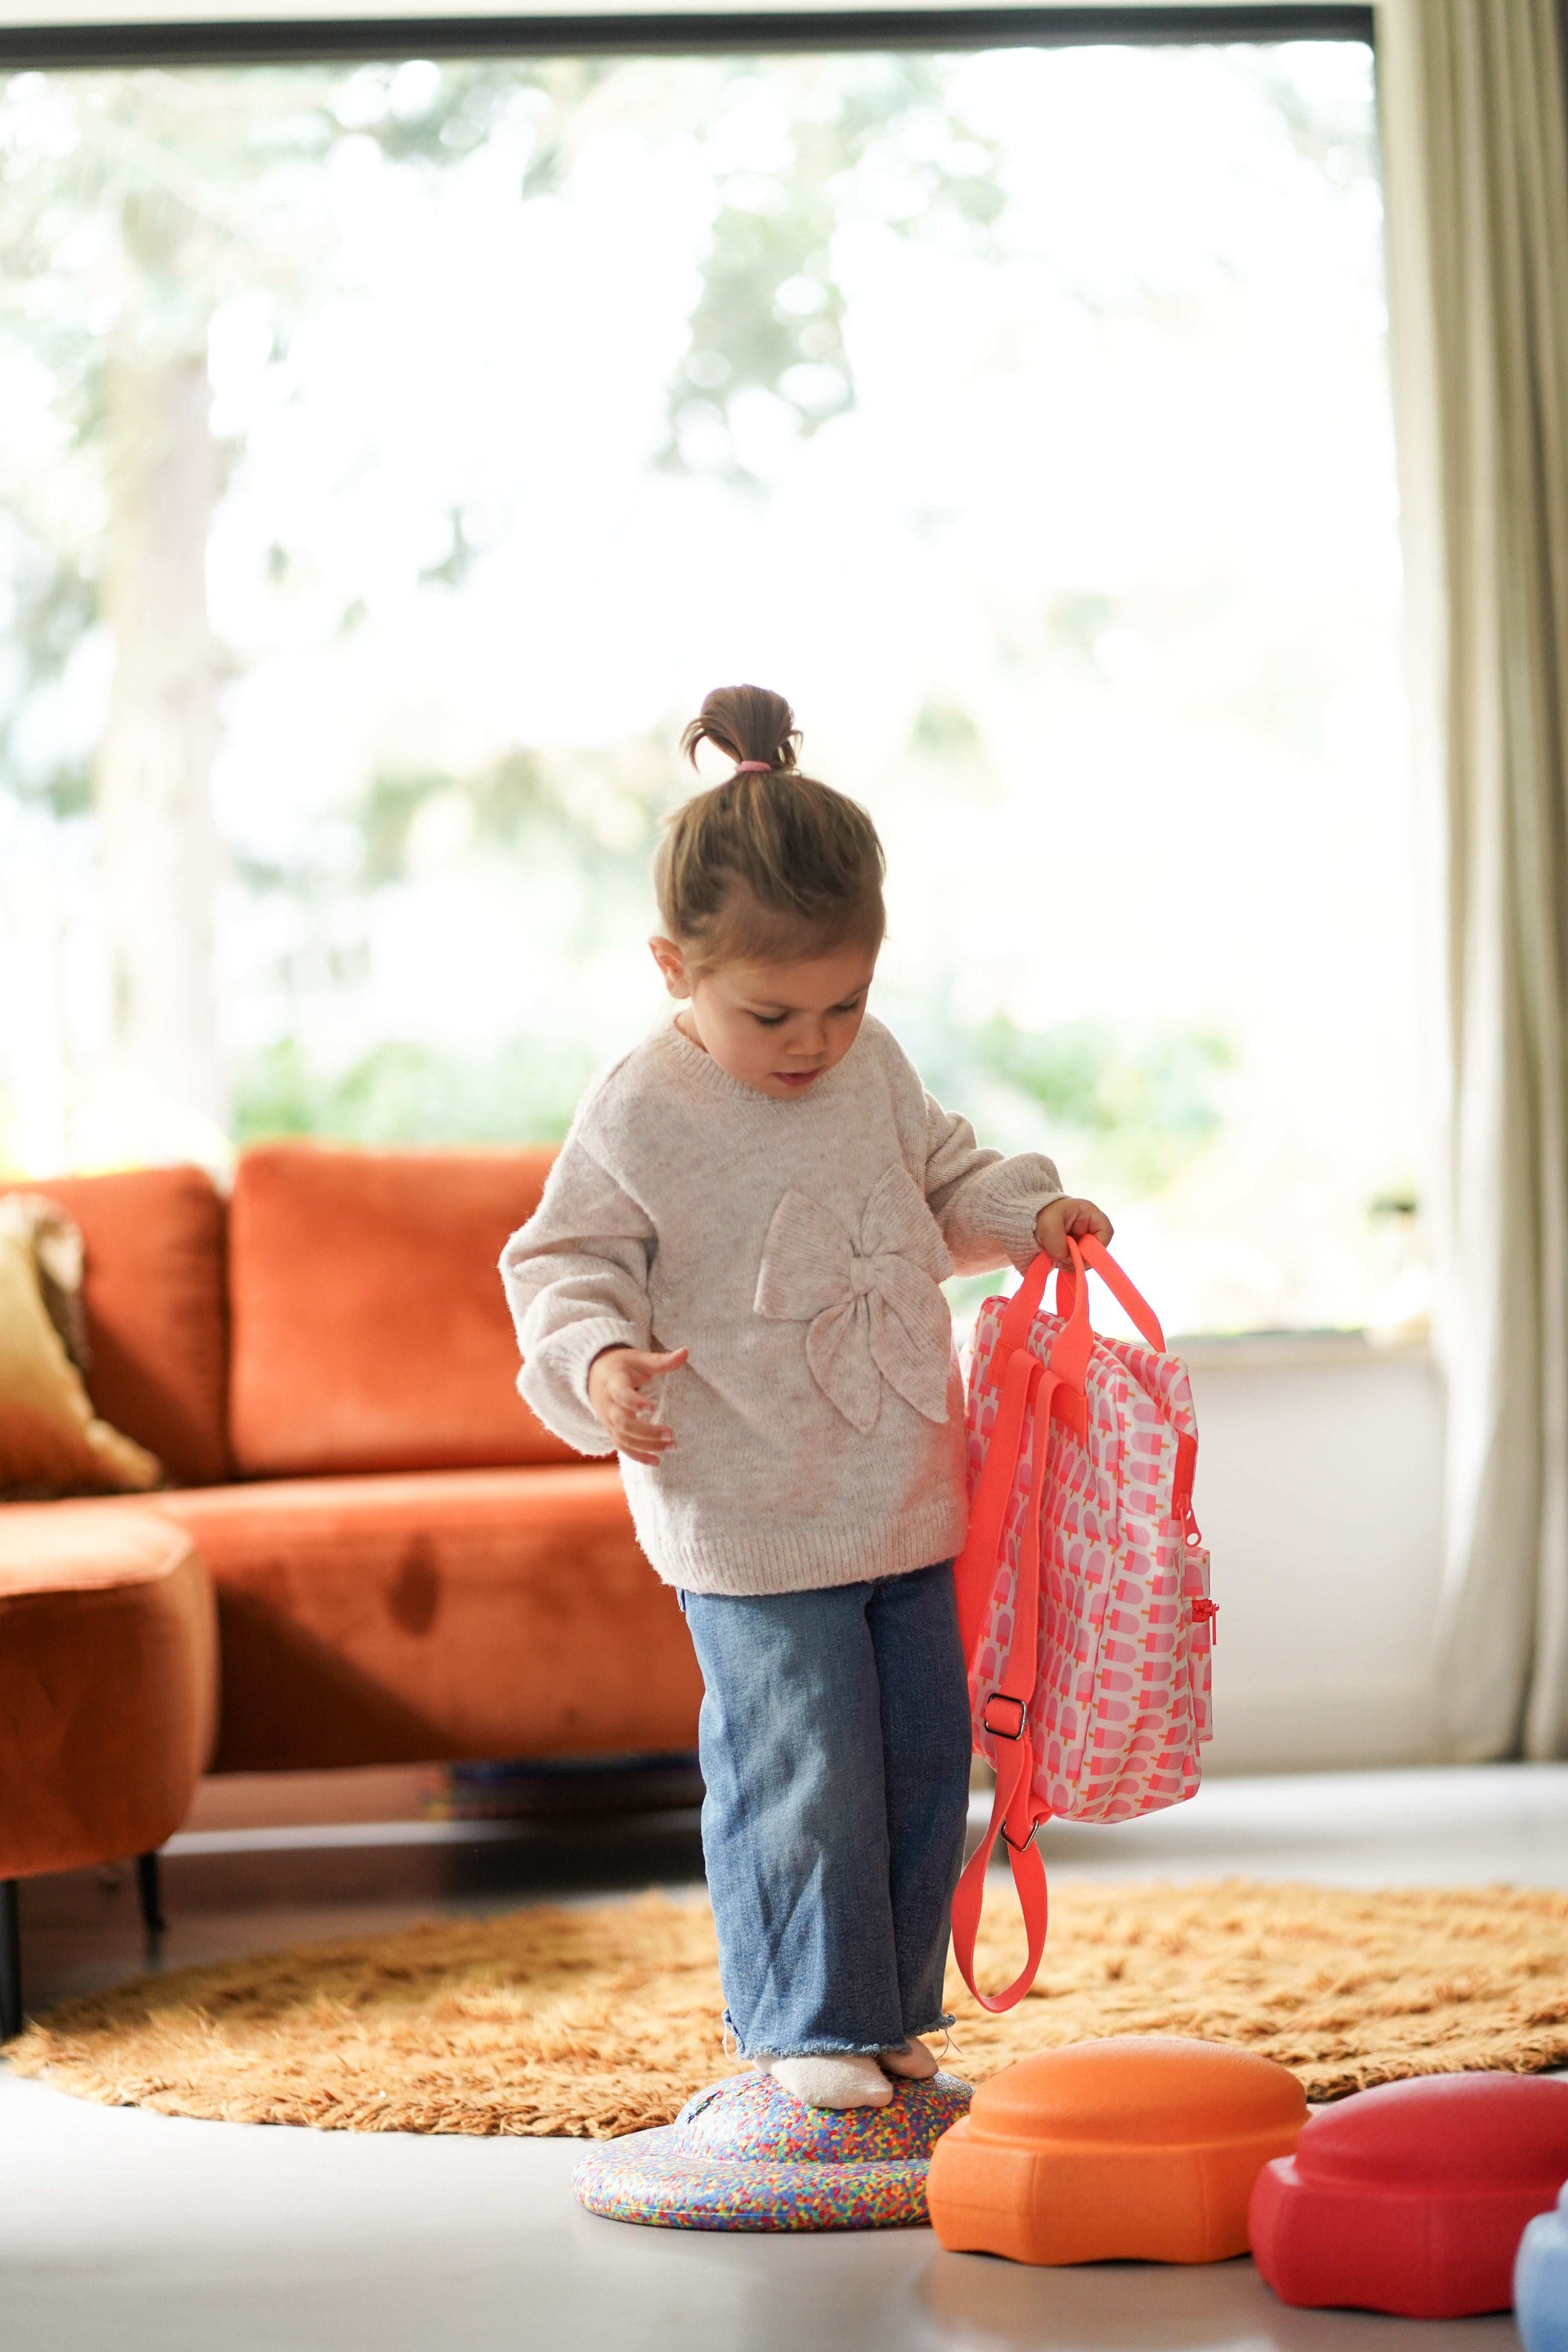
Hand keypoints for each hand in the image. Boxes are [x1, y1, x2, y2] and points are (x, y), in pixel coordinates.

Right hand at [587, 1345, 687, 1466]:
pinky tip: (656, 1461)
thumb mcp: (639, 1359)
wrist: (594, 1375)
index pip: (621, 1395)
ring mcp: (607, 1420)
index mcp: (613, 1383)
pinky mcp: (611, 1430)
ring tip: (671, 1446)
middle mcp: (607, 1404)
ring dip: (647, 1446)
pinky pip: (622, 1447)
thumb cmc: (621, 1365)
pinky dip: (638, 1456)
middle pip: (623, 1423)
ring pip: (624, 1438)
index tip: (652, 1408)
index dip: (634, 1402)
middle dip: (647, 1432)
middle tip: (671, 1435)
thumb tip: (686, 1352)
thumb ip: (661, 1360)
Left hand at [1035, 1196, 1113, 1266]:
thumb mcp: (1048, 1225)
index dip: (1097, 1246)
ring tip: (1055, 1259)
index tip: (1080, 1254)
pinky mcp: (1075, 1250)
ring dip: (1072, 1263)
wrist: (1028, 1219)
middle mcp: (1090, 1228)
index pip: (1105, 1231)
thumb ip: (1058, 1244)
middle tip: (1062, 1261)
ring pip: (1087, 1258)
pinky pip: (1077, 1262)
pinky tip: (1057, 1262)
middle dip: (1080, 1259)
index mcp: (1089, 1214)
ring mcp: (1083, 1239)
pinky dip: (1067, 1265)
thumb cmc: (1040, 1213)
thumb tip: (1063, 1259)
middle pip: (1096, 1249)